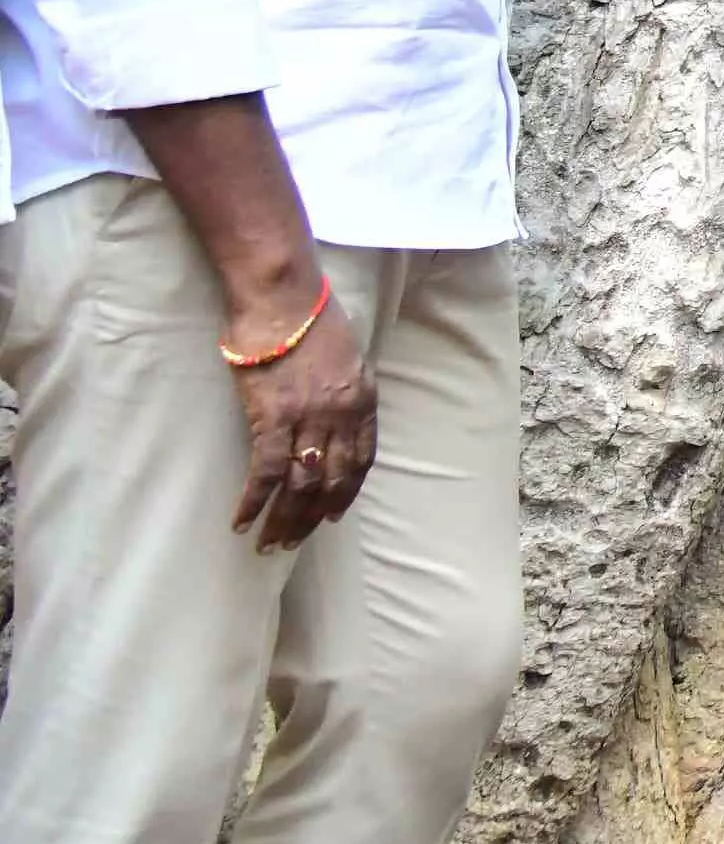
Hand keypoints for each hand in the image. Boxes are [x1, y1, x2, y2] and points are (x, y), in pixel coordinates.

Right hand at [227, 292, 375, 551]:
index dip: (347, 491)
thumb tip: (331, 415)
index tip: (333, 514)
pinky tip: (241, 521)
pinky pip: (265, 471)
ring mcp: (309, 417)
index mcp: (362, 399)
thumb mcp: (346, 355)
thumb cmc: (311, 318)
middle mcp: (341, 414)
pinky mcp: (273, 416)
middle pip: (333, 479)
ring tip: (269, 544)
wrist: (283, 299)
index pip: (362, 459)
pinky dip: (253, 501)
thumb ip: (343, 390)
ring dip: (285, 519)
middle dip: (313, 516)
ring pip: (301, 483)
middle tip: (293, 541)